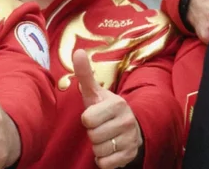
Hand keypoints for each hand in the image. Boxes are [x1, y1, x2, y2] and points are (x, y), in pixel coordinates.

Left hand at [74, 50, 143, 168]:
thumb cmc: (107, 110)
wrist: (131, 128)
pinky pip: (105, 163)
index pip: (87, 119)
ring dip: (97, 146)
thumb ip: (86, 74)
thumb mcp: (96, 93)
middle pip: (92, 135)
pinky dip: (103, 159)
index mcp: (117, 104)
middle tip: (100, 127)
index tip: (95, 115)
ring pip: (98, 149)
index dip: (87, 119)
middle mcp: (127, 121)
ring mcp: (130, 138)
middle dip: (92, 133)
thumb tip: (77, 51)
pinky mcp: (129, 154)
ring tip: (105, 137)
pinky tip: (109, 149)